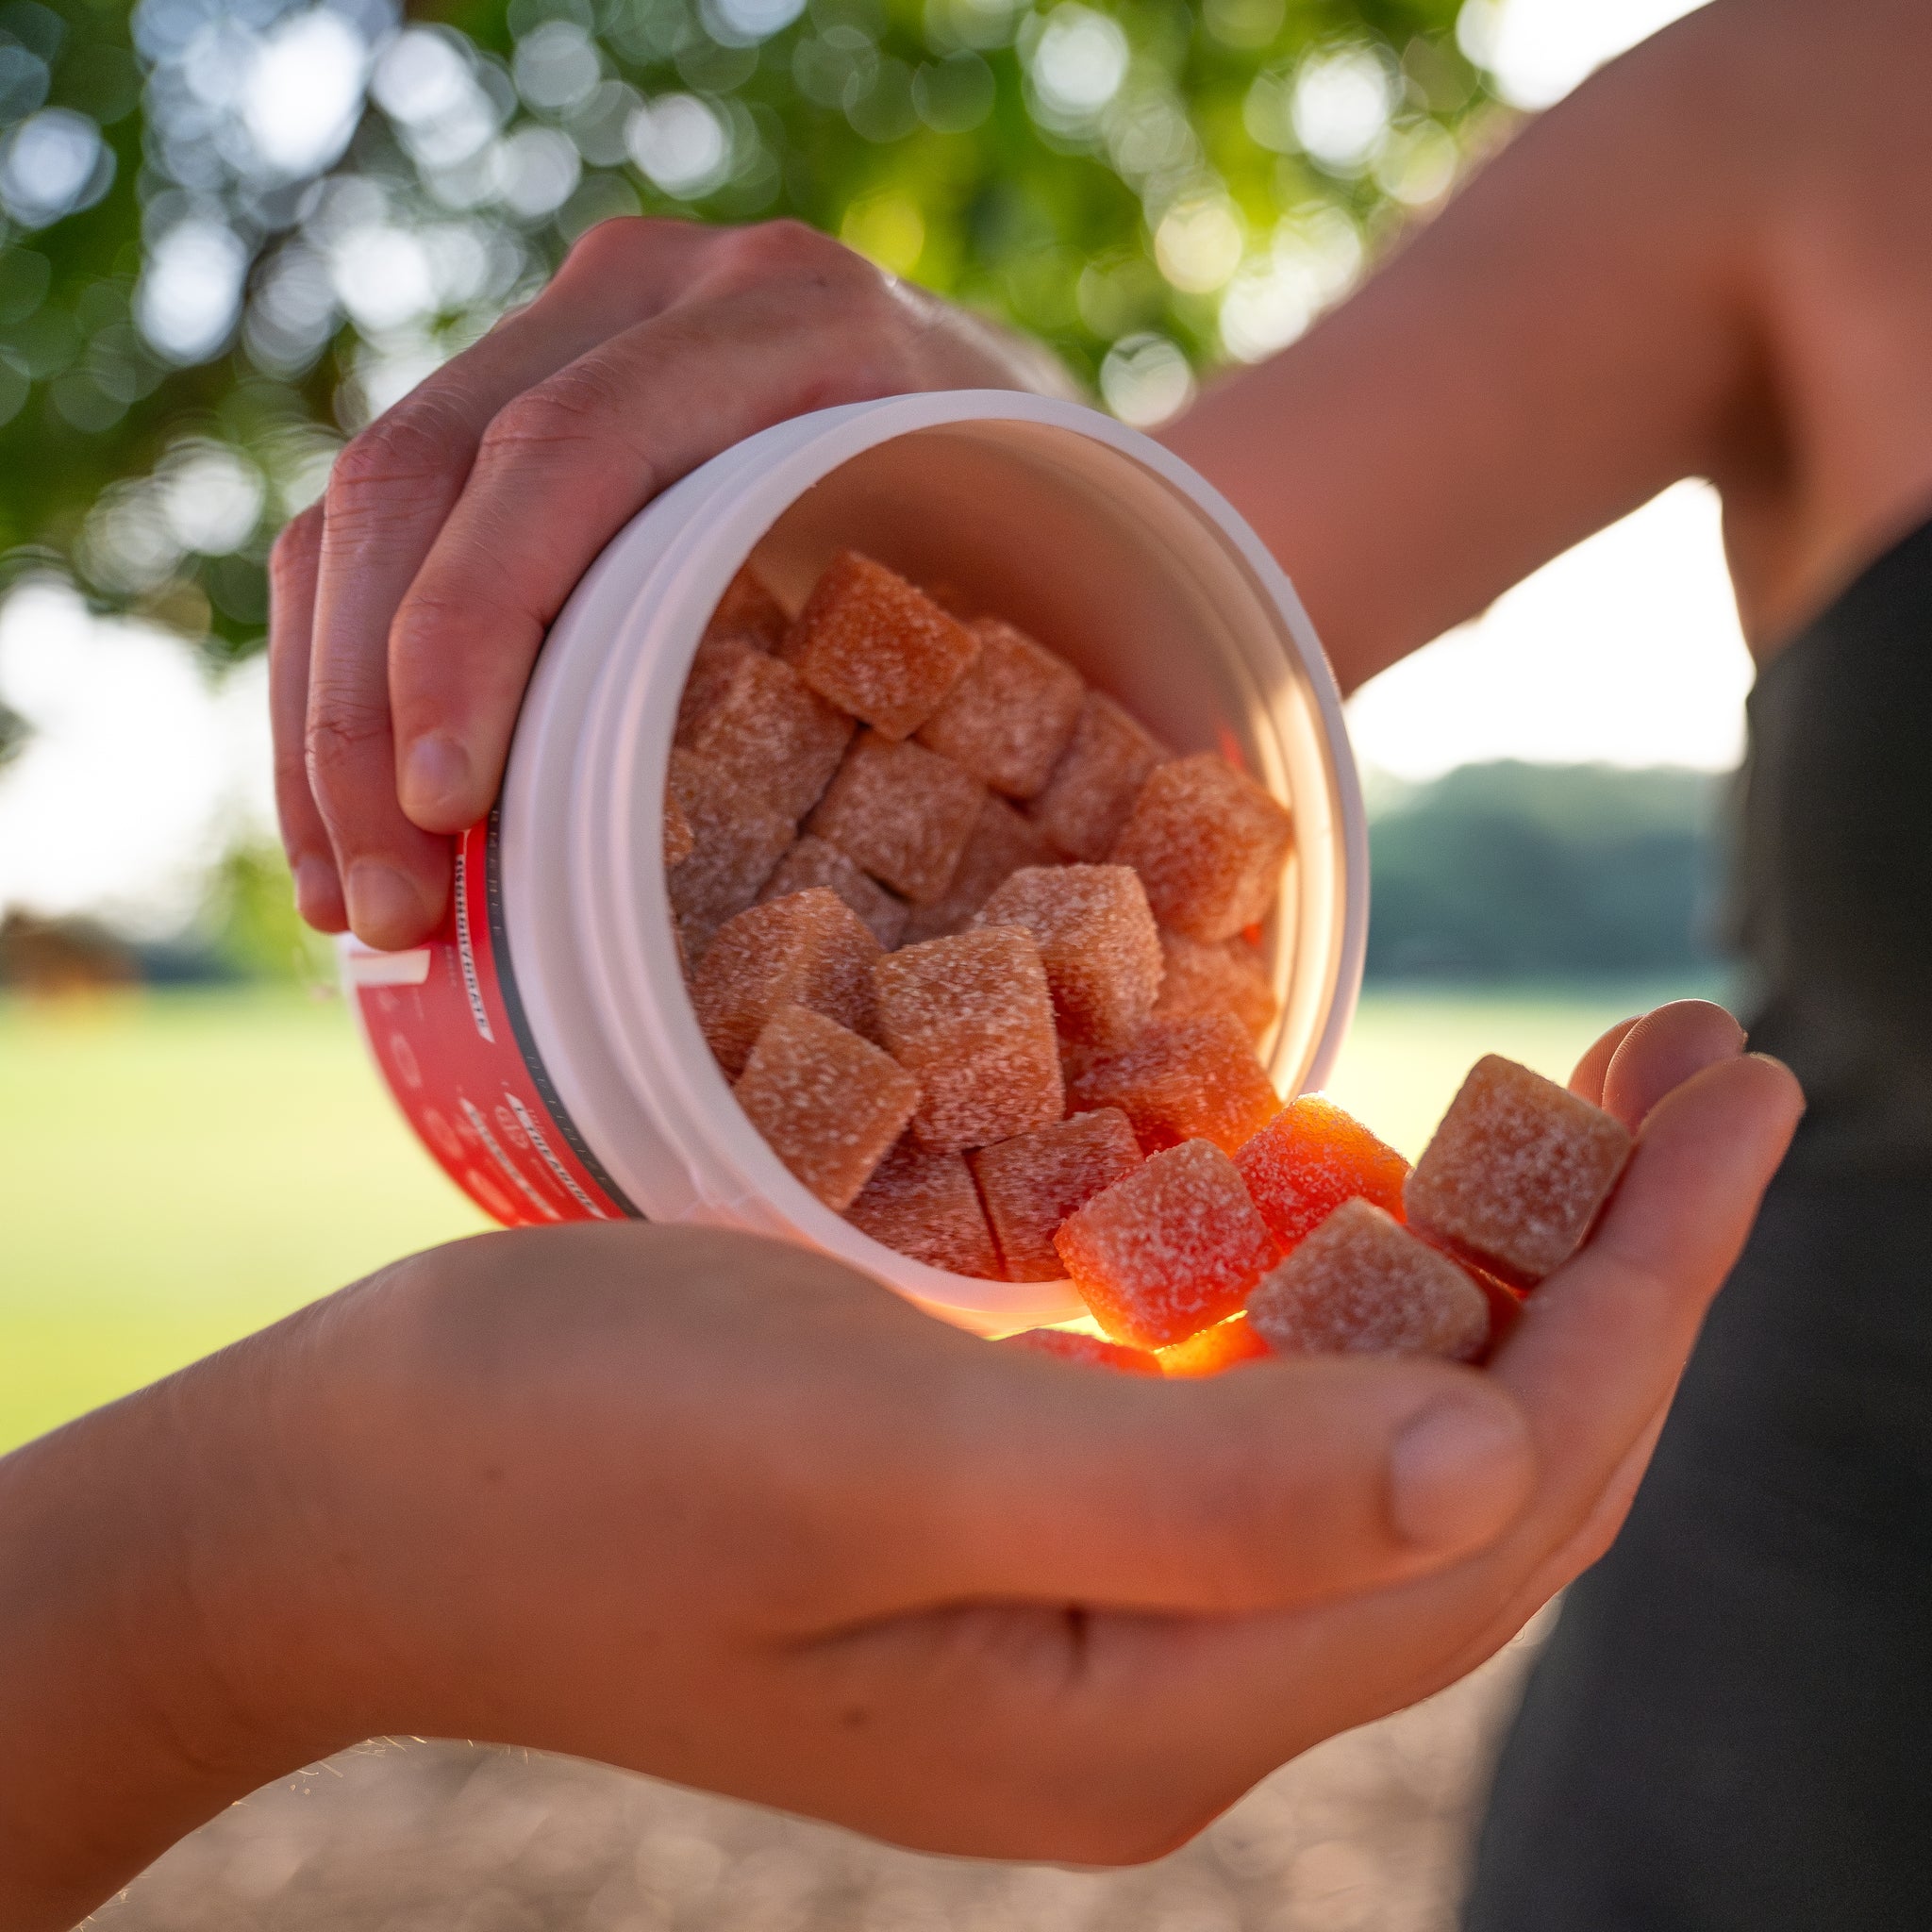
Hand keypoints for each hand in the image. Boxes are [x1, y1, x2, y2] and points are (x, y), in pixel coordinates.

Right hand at [0, 1002, 1798, 1929]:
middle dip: (1617, 1263)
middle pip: (1477, 1470)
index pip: (1502, 1499)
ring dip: (1503, 1266)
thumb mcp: (872, 1448)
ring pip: (1382, 1431)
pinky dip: (1351, 1287)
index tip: (1739, 1087)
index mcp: (1149, 1706)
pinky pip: (1255, 1408)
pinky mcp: (1021, 1523)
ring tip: (1584, 1094)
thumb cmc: (575, 1448)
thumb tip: (1505, 1453)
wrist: (358, 1495)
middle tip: (1700, 1053)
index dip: (1648, 1292)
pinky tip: (1378, 1182)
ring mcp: (1089, 1612)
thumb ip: (1192, 1484)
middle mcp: (1155, 1685)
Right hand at [271, 216, 1074, 950]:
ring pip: (366, 506)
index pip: (569, 451)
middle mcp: (659, 291)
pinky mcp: (513, 396)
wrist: (1035, 437)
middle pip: (423, 471)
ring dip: (328, 723)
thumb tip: (977, 861)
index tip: (449, 812)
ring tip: (360, 905)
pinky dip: (344, 686)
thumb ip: (981, 638)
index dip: (476, 631)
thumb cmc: (1050, 544)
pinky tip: (357, 826)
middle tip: (389, 913)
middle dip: (367, 716)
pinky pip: (378, 533)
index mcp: (796, 317)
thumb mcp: (1044, 573)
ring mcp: (570, 330)